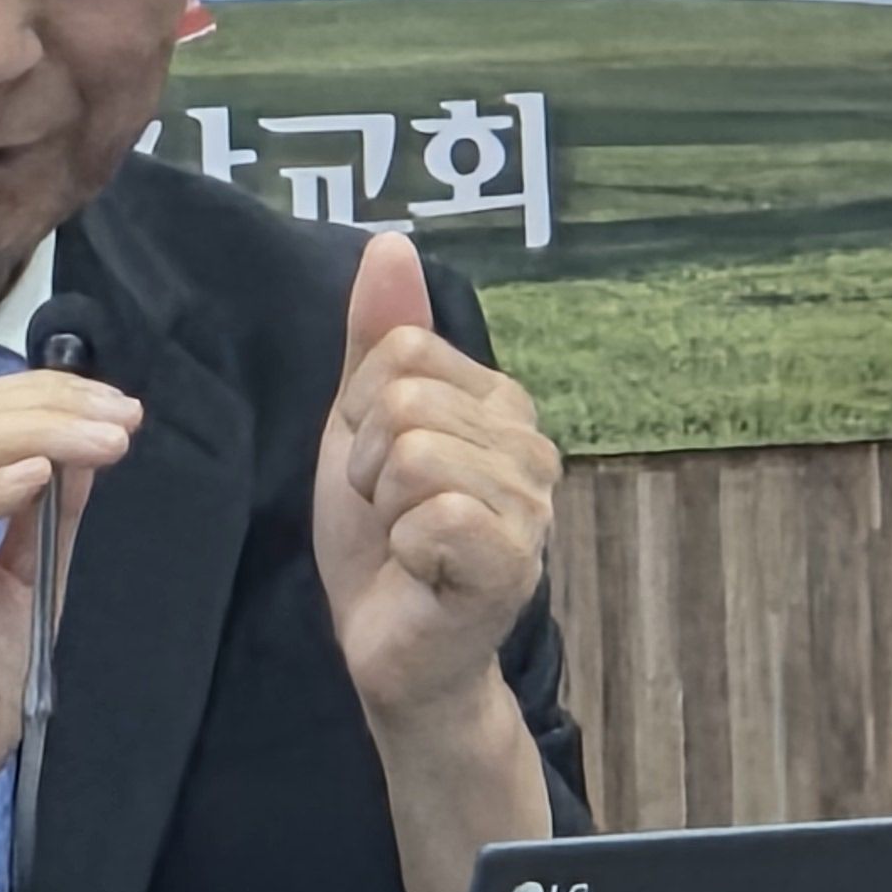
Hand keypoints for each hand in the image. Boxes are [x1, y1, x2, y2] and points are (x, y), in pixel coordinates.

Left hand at [311, 234, 554, 734]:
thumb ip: (377, 337)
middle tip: (387, 512)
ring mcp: (531, 506)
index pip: (404, 348)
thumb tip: (391, 243)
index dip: (361, 410)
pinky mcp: (513, 563)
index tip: (374, 465)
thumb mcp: (360, 425)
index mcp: (500, 400)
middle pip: (405, 400)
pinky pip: (435, 514)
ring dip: (382, 507)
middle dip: (366, 463)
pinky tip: (421, 571)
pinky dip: (404, 545)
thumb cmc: (378, 542)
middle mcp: (531, 444)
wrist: (390, 648)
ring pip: (414, 455)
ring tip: (402, 540)